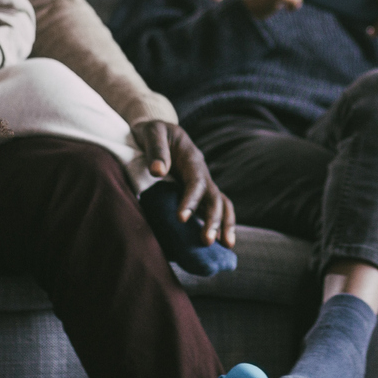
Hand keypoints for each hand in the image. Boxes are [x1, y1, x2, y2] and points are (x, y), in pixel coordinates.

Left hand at [133, 121, 235, 248]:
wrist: (159, 132)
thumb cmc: (153, 131)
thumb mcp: (152, 132)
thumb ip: (156, 149)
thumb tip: (157, 172)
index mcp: (192, 159)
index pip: (196, 182)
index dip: (191, 201)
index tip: (181, 218)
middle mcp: (202, 173)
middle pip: (215, 198)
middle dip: (213, 220)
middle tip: (206, 242)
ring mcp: (203, 184)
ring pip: (221, 204)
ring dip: (225, 225)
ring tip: (226, 247)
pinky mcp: (198, 193)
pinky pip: (212, 209)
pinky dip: (218, 225)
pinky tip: (216, 244)